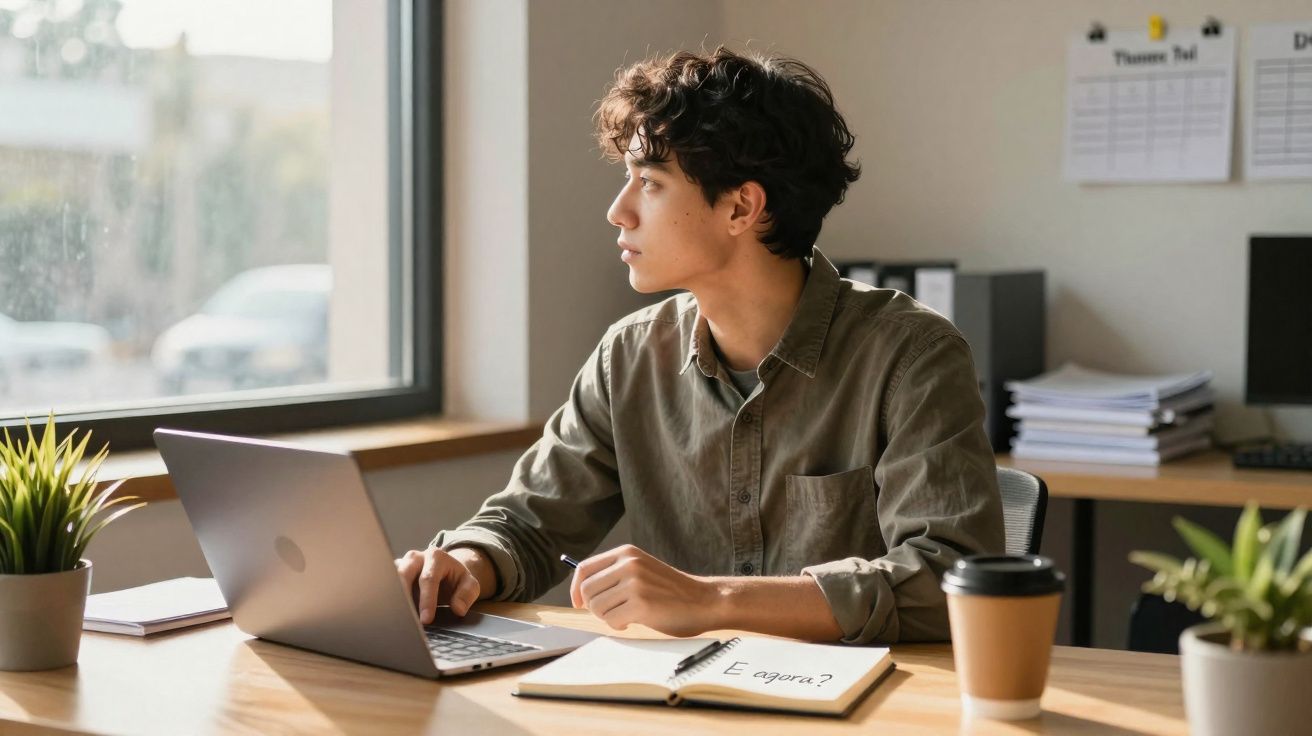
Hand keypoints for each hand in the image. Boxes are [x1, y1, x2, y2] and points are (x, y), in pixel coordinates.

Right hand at [394, 547, 480, 623]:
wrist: (445, 572)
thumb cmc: (455, 580)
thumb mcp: (469, 585)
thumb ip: (467, 595)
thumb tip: (458, 609)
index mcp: (436, 557)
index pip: (428, 579)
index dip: (427, 600)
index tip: (426, 620)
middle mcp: (416, 557)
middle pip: (404, 573)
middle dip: (404, 596)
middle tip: (406, 618)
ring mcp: (402, 564)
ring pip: (391, 577)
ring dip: (392, 596)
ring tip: (395, 617)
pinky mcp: (392, 573)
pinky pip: (385, 583)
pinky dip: (387, 598)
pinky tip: (389, 613)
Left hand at [569, 544, 719, 636]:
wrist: (703, 600)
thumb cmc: (670, 591)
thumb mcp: (641, 570)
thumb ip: (615, 573)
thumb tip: (580, 590)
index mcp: (626, 553)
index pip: (584, 568)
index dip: (575, 589)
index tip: (578, 602)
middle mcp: (628, 564)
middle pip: (587, 591)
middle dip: (594, 607)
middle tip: (612, 612)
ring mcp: (635, 583)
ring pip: (597, 607)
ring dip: (608, 617)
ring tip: (627, 615)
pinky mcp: (641, 604)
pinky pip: (611, 621)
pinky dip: (618, 626)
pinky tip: (633, 622)